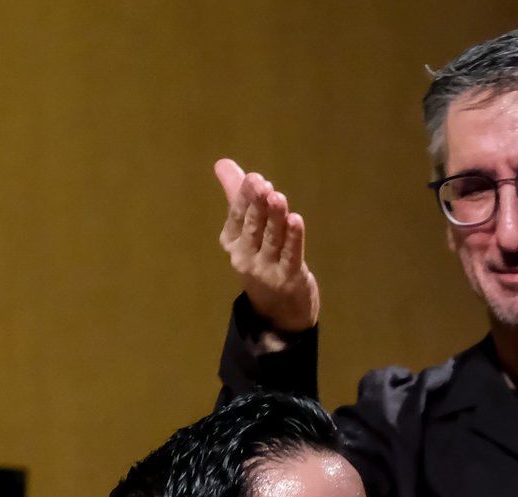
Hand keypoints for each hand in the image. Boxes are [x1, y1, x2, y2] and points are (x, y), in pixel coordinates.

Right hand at [214, 158, 319, 333]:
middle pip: (252, 227)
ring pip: (271, 239)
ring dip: (275, 218)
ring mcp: (266, 270)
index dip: (244, 198)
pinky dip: (293, 238)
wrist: (278, 311)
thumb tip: (222, 163)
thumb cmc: (261, 260)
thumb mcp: (246, 230)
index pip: (236, 217)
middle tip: (263, 185)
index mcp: (232, 243)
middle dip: (257, 205)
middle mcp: (244, 257)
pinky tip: (296, 221)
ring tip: (278, 198)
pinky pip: (290, 255)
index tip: (254, 178)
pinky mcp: (288, 278)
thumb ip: (236, 196)